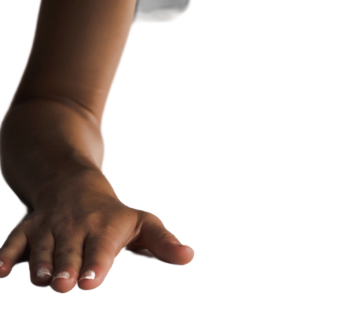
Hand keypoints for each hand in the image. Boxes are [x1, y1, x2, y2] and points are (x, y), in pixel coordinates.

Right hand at [0, 167, 194, 291]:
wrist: (71, 182)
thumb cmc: (114, 216)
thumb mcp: (143, 225)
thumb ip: (163, 243)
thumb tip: (190, 256)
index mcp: (103, 229)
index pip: (99, 249)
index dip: (95, 264)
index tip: (91, 280)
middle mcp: (74, 228)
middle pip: (68, 251)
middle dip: (67, 267)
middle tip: (66, 284)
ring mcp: (48, 229)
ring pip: (40, 250)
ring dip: (39, 264)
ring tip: (42, 277)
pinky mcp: (25, 232)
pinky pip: (11, 243)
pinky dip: (4, 257)